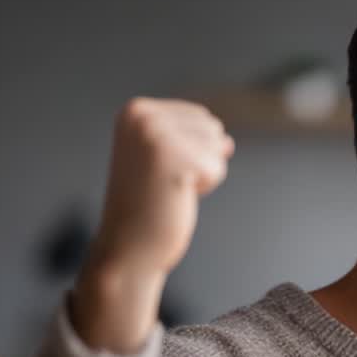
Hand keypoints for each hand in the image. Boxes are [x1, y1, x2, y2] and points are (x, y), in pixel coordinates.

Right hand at [72, 98, 233, 351]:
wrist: (128, 246)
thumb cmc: (148, 205)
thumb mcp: (167, 160)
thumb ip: (193, 140)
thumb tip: (228, 141)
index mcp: (135, 109)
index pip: (200, 116)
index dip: (191, 149)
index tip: (159, 170)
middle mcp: (142, 116)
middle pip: (211, 127)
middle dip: (200, 159)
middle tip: (165, 182)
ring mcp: (157, 135)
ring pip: (217, 146)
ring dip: (202, 173)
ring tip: (169, 188)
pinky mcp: (176, 160)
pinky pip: (218, 168)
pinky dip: (205, 187)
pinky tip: (176, 197)